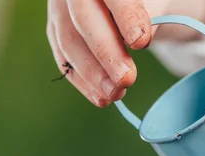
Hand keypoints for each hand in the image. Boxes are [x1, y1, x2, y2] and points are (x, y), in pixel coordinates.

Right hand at [47, 0, 204, 107]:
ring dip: (92, 74)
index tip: (141, 42)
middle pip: (84, 19)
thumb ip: (149, 11)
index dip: (126, 17)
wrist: (118, 2)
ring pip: (68, 42)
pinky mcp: (55, 29)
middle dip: (106, 54)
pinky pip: (63, 58)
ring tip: (116, 94)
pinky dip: (82, 81)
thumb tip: (140, 38)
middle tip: (127, 79)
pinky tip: (101, 96)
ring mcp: (59, 9)